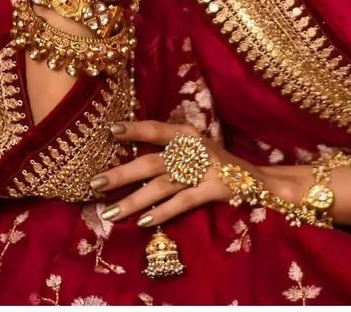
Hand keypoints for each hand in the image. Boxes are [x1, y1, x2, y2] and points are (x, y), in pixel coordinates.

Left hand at [89, 120, 268, 227]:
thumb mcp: (192, 148)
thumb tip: (129, 159)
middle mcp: (193, 149)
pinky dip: (163, 212)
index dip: (135, 129)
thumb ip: (168, 150)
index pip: (156, 129)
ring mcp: (203, 169)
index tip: (110, 131)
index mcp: (186, 134)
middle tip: (94, 183)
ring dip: (133, 200)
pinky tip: (144, 222)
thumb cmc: (215, 162)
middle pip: (151, 162)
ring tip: (110, 212)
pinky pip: (183, 202)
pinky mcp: (213, 189)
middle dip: (121, 174)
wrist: (255, 178)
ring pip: (161, 186)